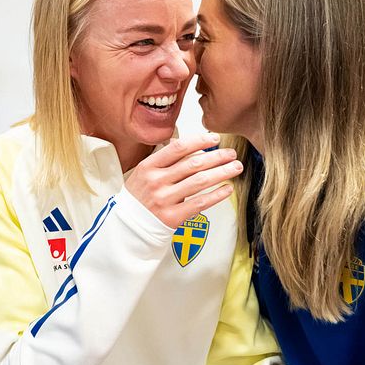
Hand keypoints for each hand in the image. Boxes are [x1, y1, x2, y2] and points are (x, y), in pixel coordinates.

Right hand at [125, 133, 242, 227]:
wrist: (128, 226)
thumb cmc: (140, 196)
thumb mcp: (145, 173)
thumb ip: (166, 160)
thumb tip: (195, 147)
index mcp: (148, 167)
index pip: (178, 148)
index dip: (200, 141)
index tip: (215, 139)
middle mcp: (156, 181)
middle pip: (193, 164)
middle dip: (217, 157)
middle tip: (231, 154)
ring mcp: (164, 200)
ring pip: (200, 182)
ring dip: (222, 172)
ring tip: (236, 168)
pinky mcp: (172, 217)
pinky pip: (200, 203)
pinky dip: (216, 195)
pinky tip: (227, 189)